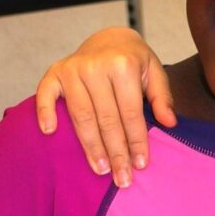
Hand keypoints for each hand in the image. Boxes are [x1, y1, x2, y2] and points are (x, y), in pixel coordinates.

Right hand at [35, 27, 174, 186]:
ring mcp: (72, 69)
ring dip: (90, 146)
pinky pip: (45, 94)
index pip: (130, 112)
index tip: (141, 165)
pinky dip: (45, 112)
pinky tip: (50, 132)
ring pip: (81, 115)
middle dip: (116, 152)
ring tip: (100, 169)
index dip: (136, 140)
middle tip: (122, 178)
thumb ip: (161, 97)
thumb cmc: (134, 60)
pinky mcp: (55, 72)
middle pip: (106, 119)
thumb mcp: (154, 71)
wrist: (109, 38)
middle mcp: (95, 66)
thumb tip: (169, 123)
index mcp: (123, 65)